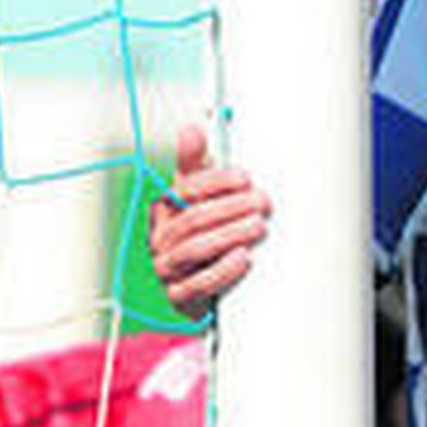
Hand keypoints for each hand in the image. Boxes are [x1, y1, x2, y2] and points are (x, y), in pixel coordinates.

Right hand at [148, 124, 271, 319]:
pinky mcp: (178, 297)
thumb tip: (190, 130)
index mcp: (167, 209)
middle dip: (232, 209)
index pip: (185, 190)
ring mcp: (168, 268)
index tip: (246, 178)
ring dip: (230, 235)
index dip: (216, 182)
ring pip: (195, 249)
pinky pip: (196, 285)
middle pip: (193, 219)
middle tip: (264, 203)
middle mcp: (162, 238)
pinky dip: (222, 271)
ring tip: (259, 227)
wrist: (203, 288)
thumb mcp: (201, 197)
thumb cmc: (204, 234)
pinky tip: (244, 259)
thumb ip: (197, 166)